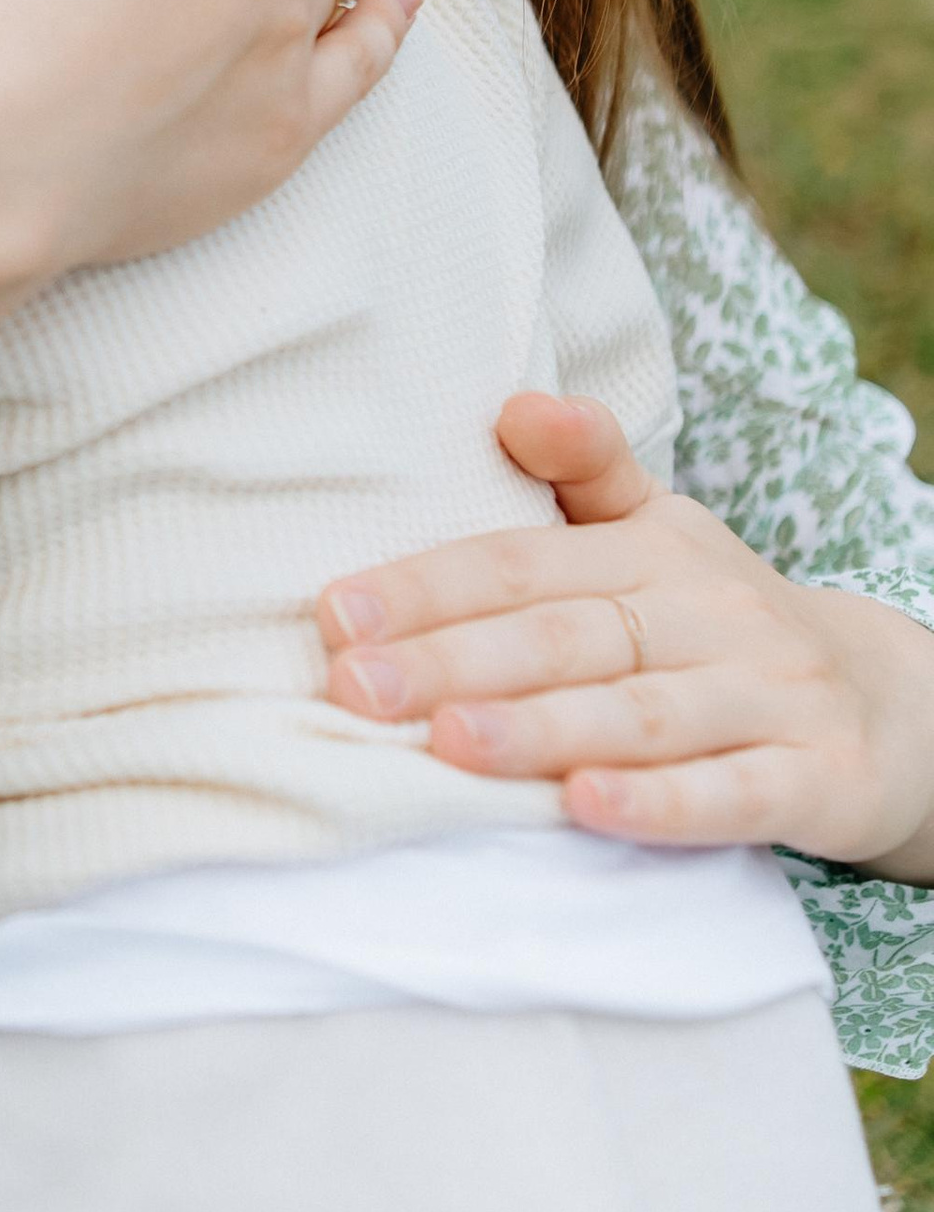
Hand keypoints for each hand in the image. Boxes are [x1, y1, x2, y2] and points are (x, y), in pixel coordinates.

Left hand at [318, 393, 933, 881]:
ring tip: (449, 744)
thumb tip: (511, 403)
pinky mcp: (815, 776)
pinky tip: (587, 808)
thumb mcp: (660, 534)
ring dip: (543, 729)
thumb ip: (585, 472)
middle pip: (568, 637)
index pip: (522, 564)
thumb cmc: (721, 620)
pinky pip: (733, 793)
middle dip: (456, 661)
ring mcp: (768, 695)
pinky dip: (661, 803)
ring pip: (643, 714)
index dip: (429, 586)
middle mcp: (710, 613)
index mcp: (652, 551)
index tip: (335, 613)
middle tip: (355, 686)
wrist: (891, 704)